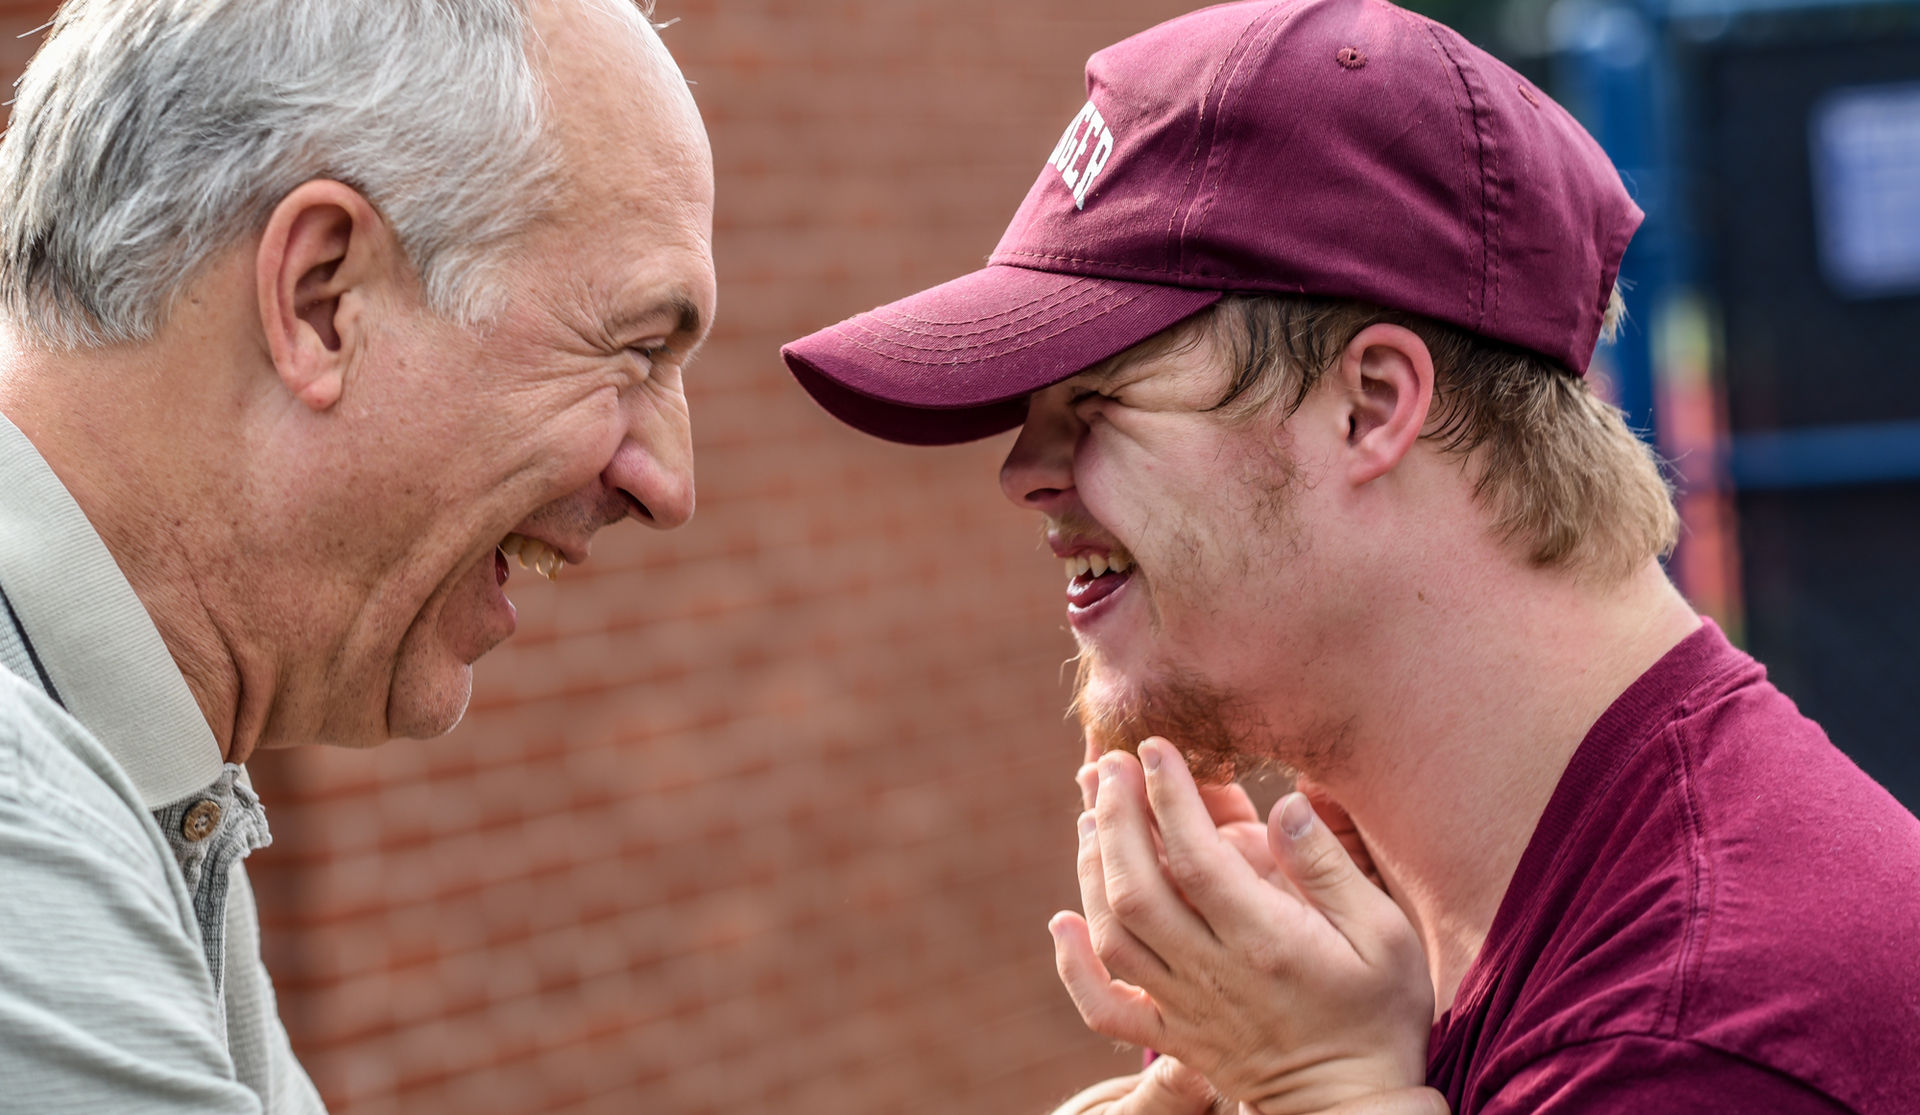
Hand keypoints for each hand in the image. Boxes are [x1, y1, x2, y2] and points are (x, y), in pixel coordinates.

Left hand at [1052, 739, 1434, 1114]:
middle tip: (1110, 764)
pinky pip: (1103, 1007)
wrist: (1354, 1108)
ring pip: (1113, 934)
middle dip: (1116, 816)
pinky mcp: (1171, 1037)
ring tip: (1091, 815)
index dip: (1168, 796)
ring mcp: (1184, 1008)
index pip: (1196, 857)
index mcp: (1265, 942)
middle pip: (1137, 887)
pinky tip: (1062, 920)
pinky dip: (1073, 965)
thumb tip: (1284, 803)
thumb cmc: (1379, 1014)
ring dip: (1091, 869)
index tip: (1154, 746)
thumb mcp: (1385, 935)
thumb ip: (1330, 868)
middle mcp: (1212, 973)